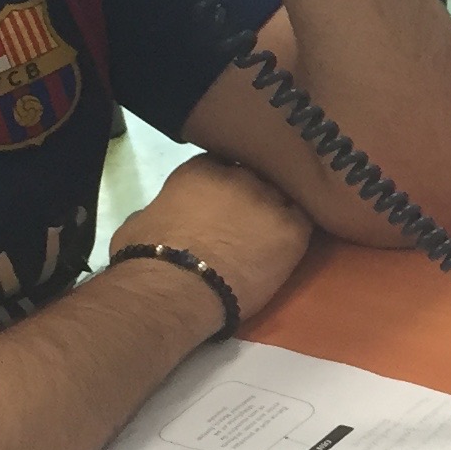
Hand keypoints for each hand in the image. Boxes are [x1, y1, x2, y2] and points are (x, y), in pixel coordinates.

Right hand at [112, 156, 314, 326]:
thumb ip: (166, 208)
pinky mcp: (293, 228)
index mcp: (201, 168)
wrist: (175, 285)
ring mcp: (269, 199)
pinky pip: (306, 220)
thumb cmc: (147, 256)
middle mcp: (240, 175)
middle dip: (254, 195)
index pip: (224, 163)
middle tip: (249, 220)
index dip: (226, 184)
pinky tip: (293, 243)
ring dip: (278, 211)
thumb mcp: (144, 219)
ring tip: (273, 233)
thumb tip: (168, 216)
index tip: (224, 200)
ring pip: (285, 196)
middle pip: (258, 176)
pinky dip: (299, 230)